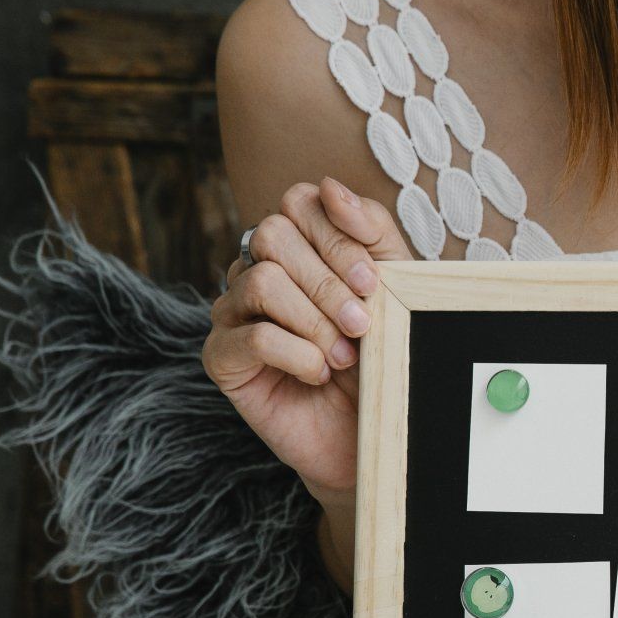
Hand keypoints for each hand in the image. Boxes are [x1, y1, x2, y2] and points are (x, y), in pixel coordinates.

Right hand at [201, 179, 409, 505]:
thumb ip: (371, 232)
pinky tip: (318, 373)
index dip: (337, 238)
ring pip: (260, 280)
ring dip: (314, 321)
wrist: (374, 430)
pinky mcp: (222, 358)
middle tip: (363, 325)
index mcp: (298, 244)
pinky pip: (248, 337)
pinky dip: (296, 354)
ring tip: (344, 356)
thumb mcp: (396, 285)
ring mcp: (234, 312)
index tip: (374, 283)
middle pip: (272, 235)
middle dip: (328, 283)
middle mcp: (257, 269)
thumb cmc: (383, 354)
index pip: (298, 202)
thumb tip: (330, 187)